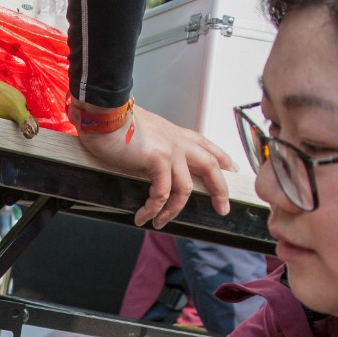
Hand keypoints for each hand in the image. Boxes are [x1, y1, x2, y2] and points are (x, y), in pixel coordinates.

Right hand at [72, 102, 234, 227]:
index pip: (206, 146)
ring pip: (185, 189)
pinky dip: (153, 208)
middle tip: (222, 209)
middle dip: (220, 190)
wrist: (104, 114)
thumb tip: (147, 161)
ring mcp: (171, 150)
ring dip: (173, 211)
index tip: (233, 170)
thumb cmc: (115, 123)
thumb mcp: (143, 132)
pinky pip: (162, 193)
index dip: (223, 159)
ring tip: (160, 222)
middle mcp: (178, 141)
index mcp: (175, 134)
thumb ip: (153, 146)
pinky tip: (143, 216)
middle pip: (210, 166)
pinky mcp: (158, 160)